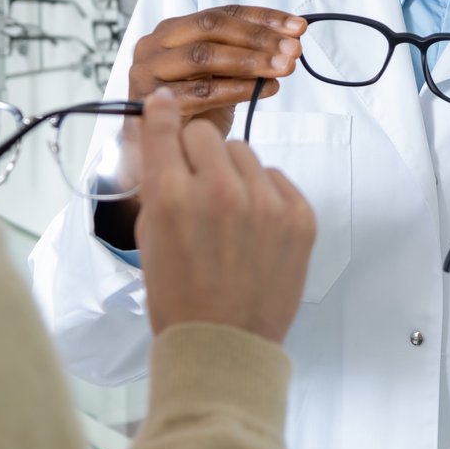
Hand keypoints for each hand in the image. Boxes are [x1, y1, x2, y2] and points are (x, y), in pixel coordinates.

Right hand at [127, 5, 305, 137]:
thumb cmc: (194, 110)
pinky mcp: (151, 103)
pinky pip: (201, 91)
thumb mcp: (220, 75)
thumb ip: (243, 53)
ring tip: (283, 67)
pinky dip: (238, 88)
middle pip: (211, 27)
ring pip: (204, 56)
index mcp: (172, 30)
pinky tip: (266, 88)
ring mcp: (148, 72)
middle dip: (258, 37)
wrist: (162, 153)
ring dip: (250, 60)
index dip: (262, 18)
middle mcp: (155, 44)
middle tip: (293, 48)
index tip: (297, 27)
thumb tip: (288, 40)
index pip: (222, 13)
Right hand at [135, 89, 314, 343]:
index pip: (166, 125)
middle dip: (197, 155)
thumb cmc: (179, 297)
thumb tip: (163, 134)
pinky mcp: (299, 216)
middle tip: (196, 186)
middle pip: (206, 135)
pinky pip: (276, 178)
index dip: (162, 112)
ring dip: (232, 174)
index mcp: (173, 196)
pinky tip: (255, 228)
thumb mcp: (150, 237)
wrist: (225, 345)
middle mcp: (220, 191)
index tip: (163, 102)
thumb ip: (158, 184)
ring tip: (229, 214)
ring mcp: (265, 203)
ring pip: (244, 153)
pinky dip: (264, 194)